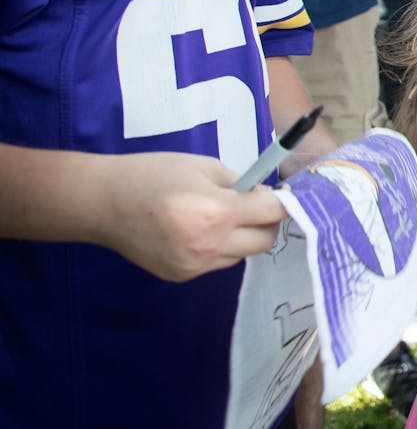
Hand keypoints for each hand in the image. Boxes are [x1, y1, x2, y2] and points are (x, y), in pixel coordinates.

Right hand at [96, 152, 287, 281]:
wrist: (104, 203)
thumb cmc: (154, 175)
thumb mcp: (205, 168)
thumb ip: (241, 185)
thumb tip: (267, 199)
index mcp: (216, 212)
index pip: (272, 214)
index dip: (284, 203)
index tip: (286, 196)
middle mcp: (208, 244)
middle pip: (264, 241)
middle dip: (267, 222)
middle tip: (254, 204)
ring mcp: (194, 265)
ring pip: (242, 255)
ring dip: (243, 237)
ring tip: (219, 215)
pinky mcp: (181, 276)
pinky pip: (218, 263)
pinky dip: (220, 248)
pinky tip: (198, 230)